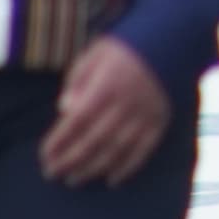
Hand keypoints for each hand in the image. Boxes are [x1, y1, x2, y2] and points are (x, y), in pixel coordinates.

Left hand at [38, 35, 173, 187]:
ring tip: (75, 179)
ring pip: (115, 150)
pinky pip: (143, 151)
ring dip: (93, 168)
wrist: (173, 38)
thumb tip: (64, 109)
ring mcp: (144, 115)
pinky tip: (112, 179)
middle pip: (92, 141)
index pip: (75, 122)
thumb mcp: (96, 53)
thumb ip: (77, 80)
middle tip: (54, 173)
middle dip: (70, 160)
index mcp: (105, 86)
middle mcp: (124, 104)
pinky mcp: (161, 121)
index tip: (45, 156)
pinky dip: (127, 168)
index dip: (58, 142)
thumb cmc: (128, 46)